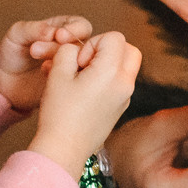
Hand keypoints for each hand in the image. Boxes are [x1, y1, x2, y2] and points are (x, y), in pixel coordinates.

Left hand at [0, 15, 93, 112]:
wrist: (3, 79)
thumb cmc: (11, 51)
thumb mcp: (17, 34)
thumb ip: (35, 28)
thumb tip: (52, 32)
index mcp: (63, 29)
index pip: (81, 26)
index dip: (74, 29)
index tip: (59, 35)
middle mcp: (70, 48)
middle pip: (80, 46)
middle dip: (59, 47)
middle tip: (35, 51)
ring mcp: (71, 67)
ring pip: (79, 64)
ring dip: (61, 63)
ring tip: (40, 65)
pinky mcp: (67, 84)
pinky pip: (73, 81)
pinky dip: (61, 78)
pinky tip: (45, 75)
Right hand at [28, 32, 141, 180]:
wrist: (64, 149)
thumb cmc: (59, 113)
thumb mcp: (57, 73)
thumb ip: (68, 51)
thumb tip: (75, 48)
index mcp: (112, 72)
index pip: (115, 37)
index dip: (93, 43)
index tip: (79, 62)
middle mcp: (125, 84)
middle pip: (130, 49)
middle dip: (108, 49)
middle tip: (86, 63)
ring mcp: (125, 97)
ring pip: (126, 66)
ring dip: (108, 64)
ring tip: (83, 77)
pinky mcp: (120, 108)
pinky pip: (120, 83)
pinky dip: (107, 79)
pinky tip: (85, 91)